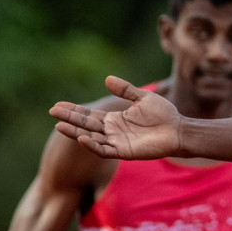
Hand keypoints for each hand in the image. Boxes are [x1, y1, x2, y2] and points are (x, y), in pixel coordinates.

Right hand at [50, 76, 182, 159]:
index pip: (90, 115)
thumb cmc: (165, 114)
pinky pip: (104, 150)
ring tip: (59, 126)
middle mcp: (113, 131)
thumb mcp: (143, 98)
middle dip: (69, 119)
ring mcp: (117, 142)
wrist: (179, 130)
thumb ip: (126, 90)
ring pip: (91, 138)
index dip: (74, 110)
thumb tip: (107, 79)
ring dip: (75, 132)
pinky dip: (93, 145)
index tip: (58, 105)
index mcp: (115, 119)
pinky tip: (82, 137)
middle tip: (52, 112)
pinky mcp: (125, 152)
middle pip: (86, 125)